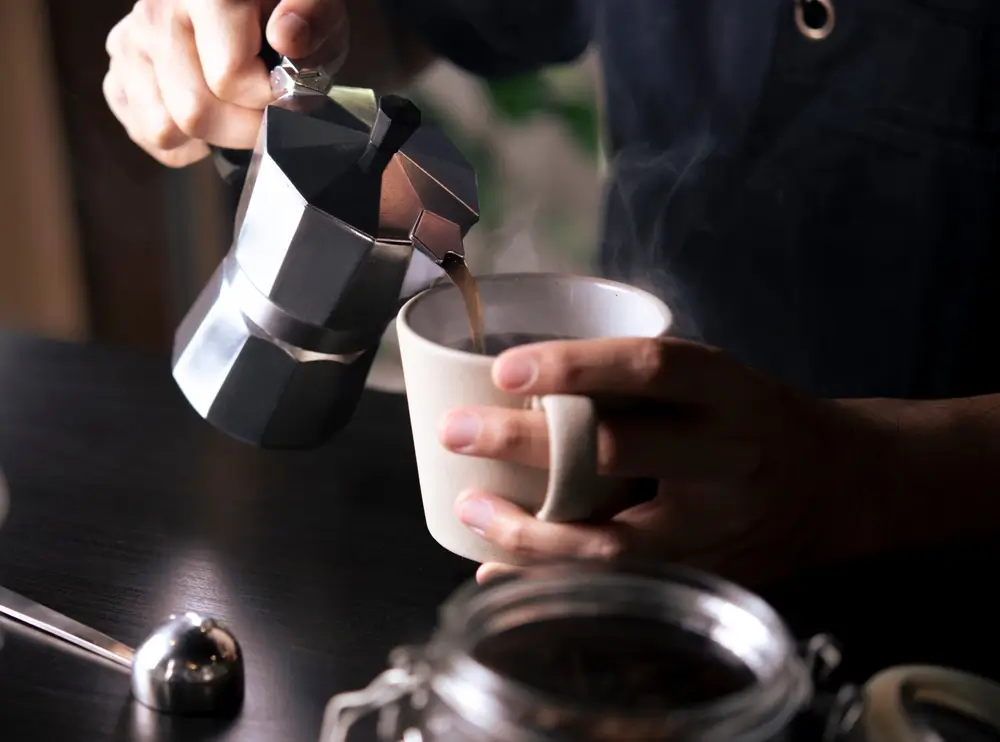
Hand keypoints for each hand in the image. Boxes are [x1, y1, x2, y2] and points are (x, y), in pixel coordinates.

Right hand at [103, 0, 348, 166]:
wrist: (250, 8)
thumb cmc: (286, 9)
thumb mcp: (317, 5)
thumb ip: (312, 16)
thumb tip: (287, 38)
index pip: (228, 77)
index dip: (269, 98)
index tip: (288, 91)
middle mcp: (155, 13)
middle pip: (194, 112)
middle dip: (244, 128)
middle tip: (267, 112)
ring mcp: (130, 44)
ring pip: (165, 130)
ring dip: (212, 137)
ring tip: (237, 111)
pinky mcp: (118, 72)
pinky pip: (147, 134)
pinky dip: (184, 143)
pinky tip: (211, 117)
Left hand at [439, 337, 892, 586]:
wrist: (838, 486)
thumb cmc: (753, 419)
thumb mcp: (714, 380)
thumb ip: (640, 383)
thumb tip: (524, 382)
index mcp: (727, 392)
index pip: (649, 368)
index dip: (576, 367)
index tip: (506, 369)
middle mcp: (725, 458)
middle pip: (617, 453)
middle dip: (525, 446)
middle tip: (457, 432)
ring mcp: (714, 526)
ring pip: (611, 540)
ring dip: (528, 529)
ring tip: (470, 509)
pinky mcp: (702, 573)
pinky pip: (616, 583)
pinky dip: (552, 575)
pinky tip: (499, 566)